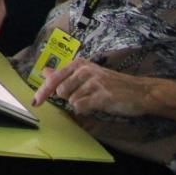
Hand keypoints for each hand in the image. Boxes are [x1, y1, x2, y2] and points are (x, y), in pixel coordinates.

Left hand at [32, 58, 154, 115]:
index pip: (54, 78)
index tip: (35, 103)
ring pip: (71, 101)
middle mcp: (84, 70)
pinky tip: (98, 105)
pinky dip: (86, 110)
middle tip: (87, 97)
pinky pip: (81, 107)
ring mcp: (93, 82)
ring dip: (81, 104)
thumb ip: (66, 75)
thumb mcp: (88, 74)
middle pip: (61, 92)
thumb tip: (45, 72)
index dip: (42, 92)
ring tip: (95, 100)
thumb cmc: (113, 85)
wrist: (141, 92)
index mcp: (79, 64)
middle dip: (70, 99)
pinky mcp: (101, 95)